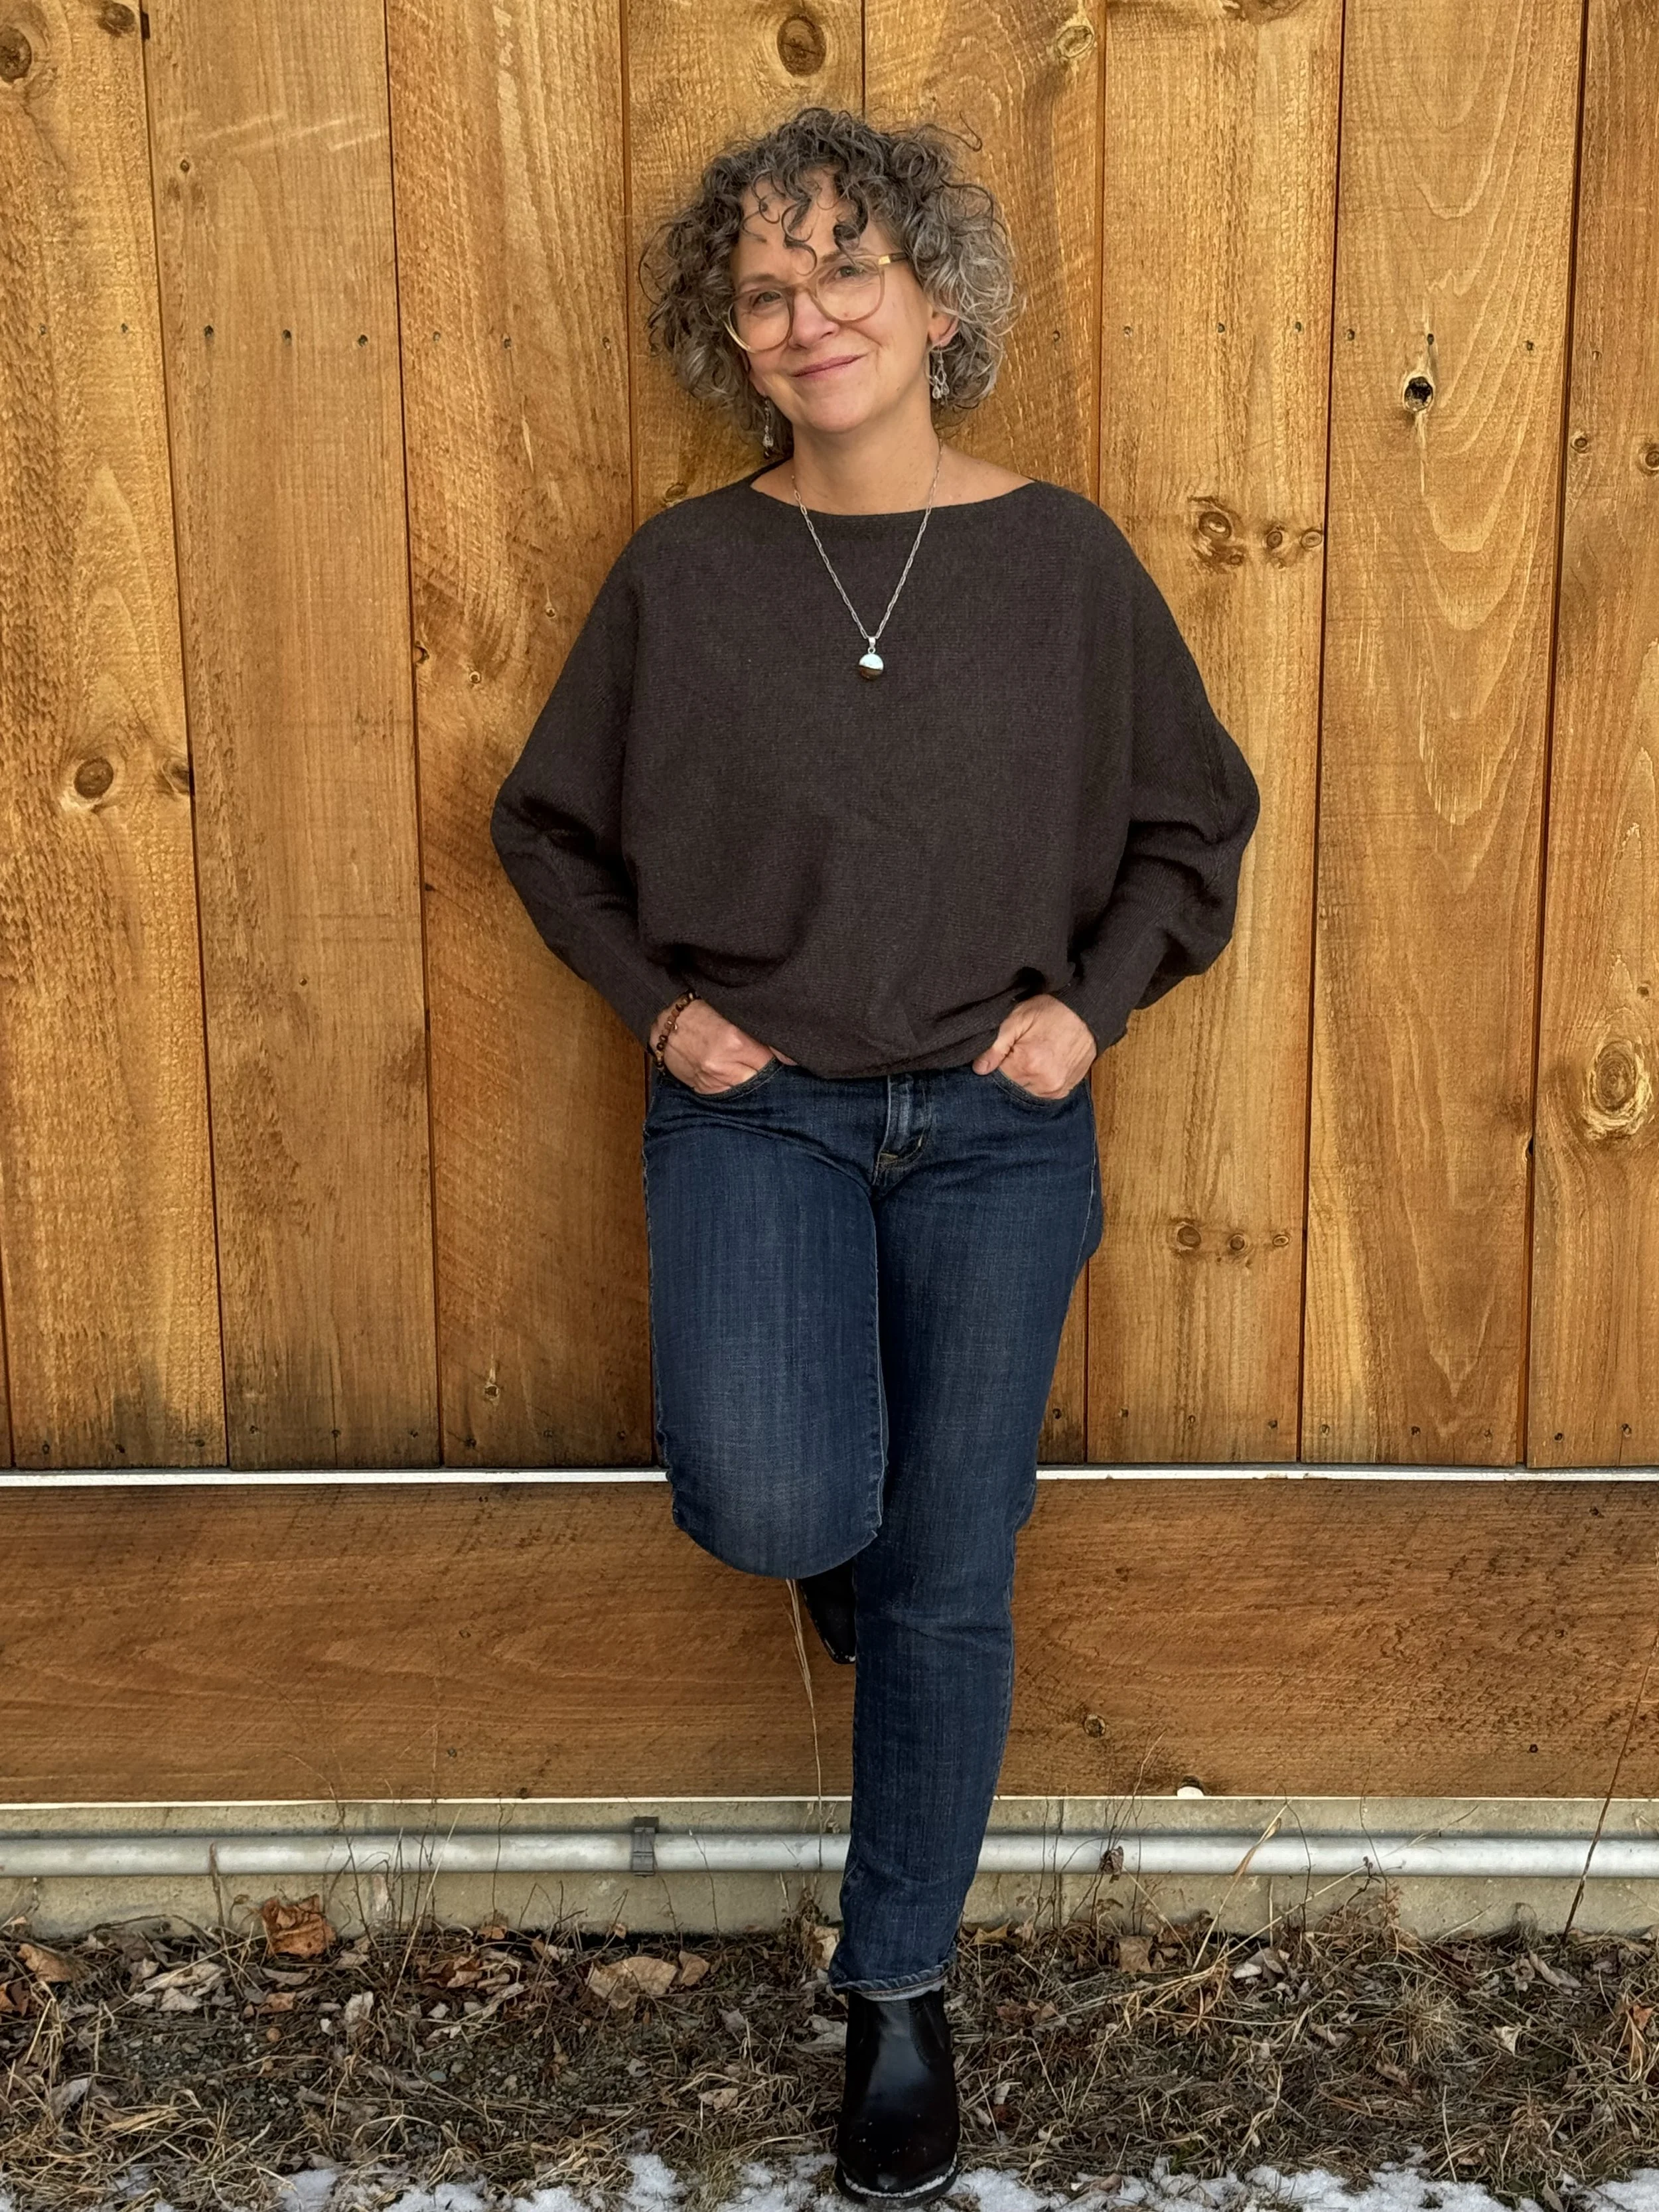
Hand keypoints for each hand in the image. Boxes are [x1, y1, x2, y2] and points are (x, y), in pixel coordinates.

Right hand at [650, 995, 796, 1093]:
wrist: (665, 1020)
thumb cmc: (701, 1009)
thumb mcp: (733, 1012)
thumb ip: (758, 1030)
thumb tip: (788, 1050)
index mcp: (736, 1041)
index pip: (774, 1061)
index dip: (783, 1059)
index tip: (790, 1058)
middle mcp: (724, 1065)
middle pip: (762, 1079)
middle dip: (769, 1072)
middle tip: (772, 1064)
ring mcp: (713, 1080)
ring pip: (747, 1090)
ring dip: (753, 1081)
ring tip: (750, 1067)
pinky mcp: (704, 1088)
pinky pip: (730, 1094)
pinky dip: (736, 1086)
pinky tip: (735, 1074)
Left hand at [973, 994, 1096, 1098]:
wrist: (1087, 1012)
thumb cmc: (1051, 1011)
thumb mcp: (1018, 1018)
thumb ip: (996, 1046)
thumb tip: (979, 1069)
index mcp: (1027, 1064)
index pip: (996, 1078)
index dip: (994, 1066)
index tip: (999, 1054)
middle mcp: (1042, 1082)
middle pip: (1011, 1088)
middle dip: (1008, 1074)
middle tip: (1014, 1054)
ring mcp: (1055, 1089)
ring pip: (1025, 1092)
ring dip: (1022, 1080)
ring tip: (1029, 1058)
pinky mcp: (1063, 1090)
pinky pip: (1040, 1094)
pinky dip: (1035, 1083)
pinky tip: (1038, 1067)